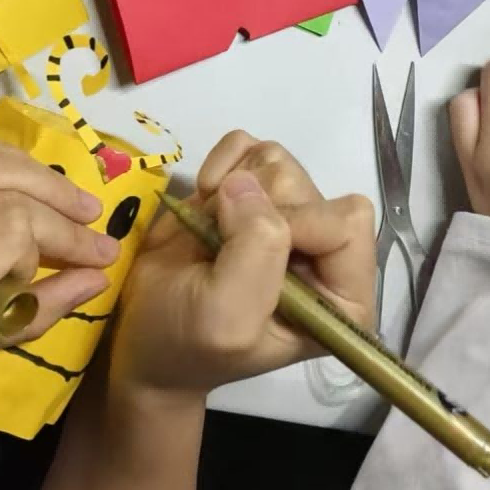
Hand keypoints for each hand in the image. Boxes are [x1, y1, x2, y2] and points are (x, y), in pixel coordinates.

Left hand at [0, 131, 119, 404]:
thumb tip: (88, 285)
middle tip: (96, 234)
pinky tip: (19, 179)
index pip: (5, 234)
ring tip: (72, 203)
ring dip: (36, 177)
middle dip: (59, 212)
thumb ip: (10, 321)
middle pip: (0, 191)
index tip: (95, 262)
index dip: (61, 242)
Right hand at [106, 133, 376, 397]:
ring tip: (208, 231)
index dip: (294, 225)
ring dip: (233, 190)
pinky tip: (204, 195)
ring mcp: (290, 215)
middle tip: (216, 250)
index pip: (347, 225)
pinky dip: (221, 161)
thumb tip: (245, 184)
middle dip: (254, 211)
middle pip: (308, 190)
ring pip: (279, 164)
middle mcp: (325, 251)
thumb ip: (254, 253)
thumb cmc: (187, 344)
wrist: (142, 335)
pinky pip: (250, 145)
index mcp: (342, 296)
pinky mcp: (254, 188)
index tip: (242, 250)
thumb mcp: (226, 320)